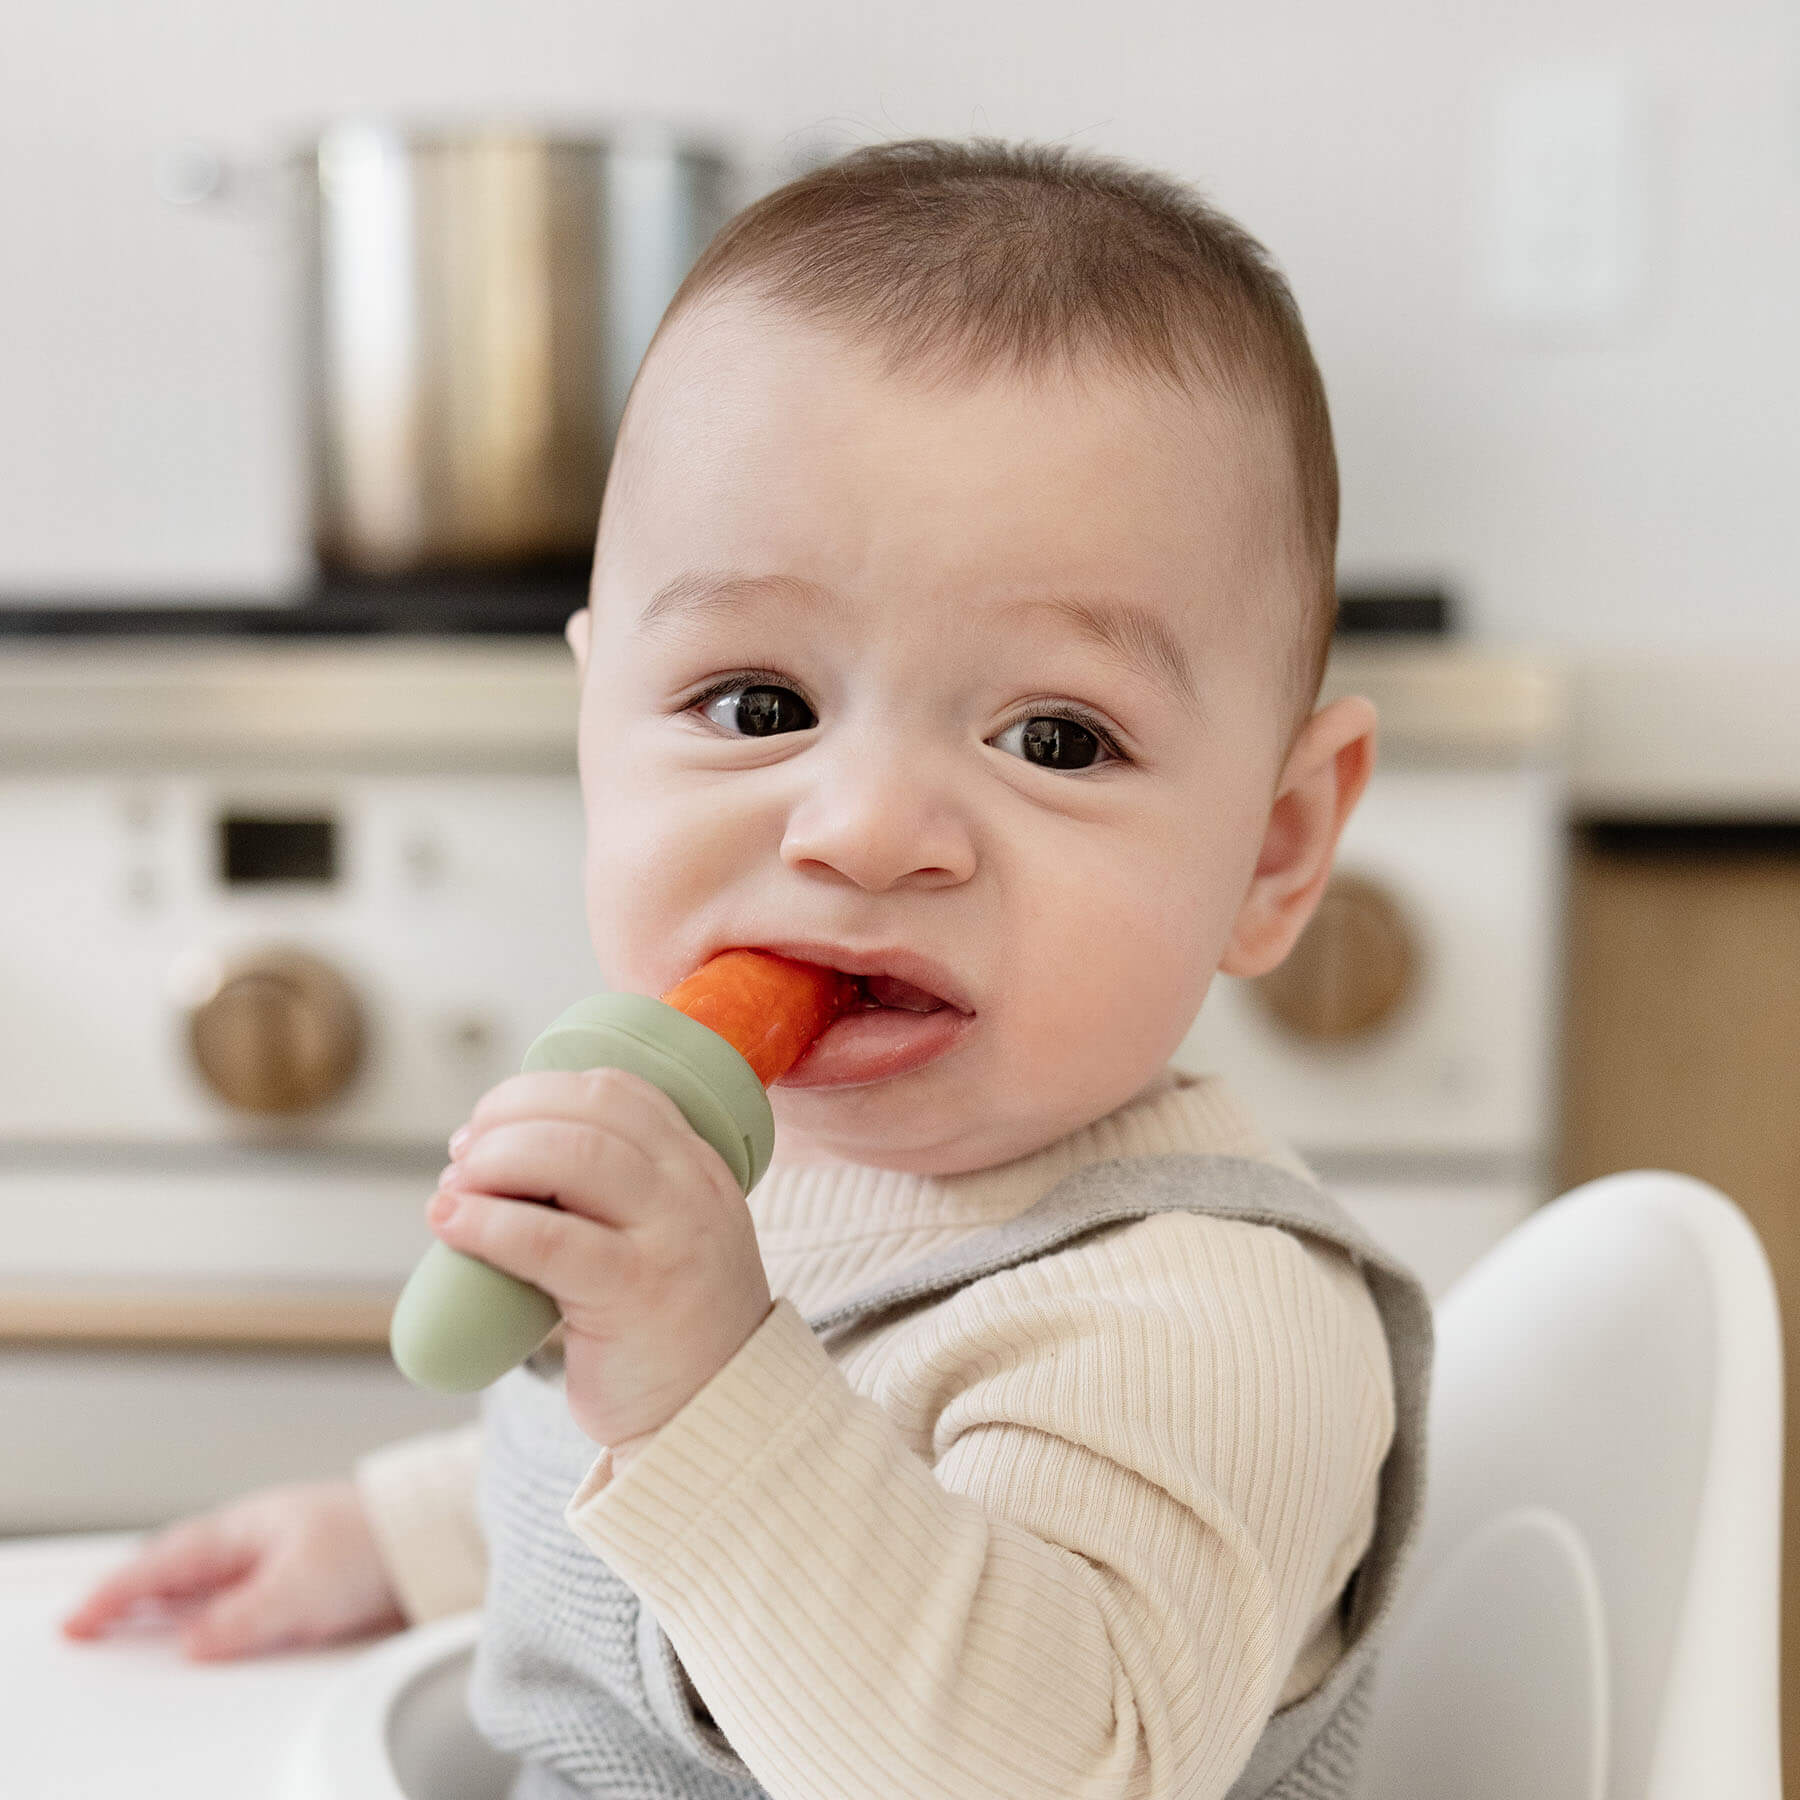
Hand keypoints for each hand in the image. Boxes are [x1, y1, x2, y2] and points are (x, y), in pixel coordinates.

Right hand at [59, 1478, 405, 1660]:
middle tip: (89, 1622)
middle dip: (132, 1592)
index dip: (119, 1591)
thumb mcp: (301, 1584)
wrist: (431, 1536)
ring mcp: (275, 1558)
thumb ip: (243, 1616)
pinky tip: (202, 1630)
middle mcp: (255, 1541)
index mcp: (245, 1528)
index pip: (165, 1562)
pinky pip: (235, 1597)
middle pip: (178, 1568)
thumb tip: (193, 1644)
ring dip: (166, 1602)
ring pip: (205, 1582)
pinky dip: (205, 1612)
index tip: (81, 1619)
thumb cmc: (373, 1539)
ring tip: (129, 1625)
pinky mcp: (298, 1581)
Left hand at [429, 1066, 774, 1452]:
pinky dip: (488, 1222)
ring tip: (453, 1188)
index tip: (491, 1122)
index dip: (540, 1091)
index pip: (618, 1090)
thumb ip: (616, 1195)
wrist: (716, 1418)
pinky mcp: (636, 1294)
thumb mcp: (664, 1237)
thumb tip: (500, 1160)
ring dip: (494, 1159)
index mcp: (697, 1166)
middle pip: (589, 1113)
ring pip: (574, 1157)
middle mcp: (692, 1190)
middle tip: (462, 1155)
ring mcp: (670, 1238)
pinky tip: (450, 1222)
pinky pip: (551, 1240)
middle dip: (508, 1118)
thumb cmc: (665, 1329)